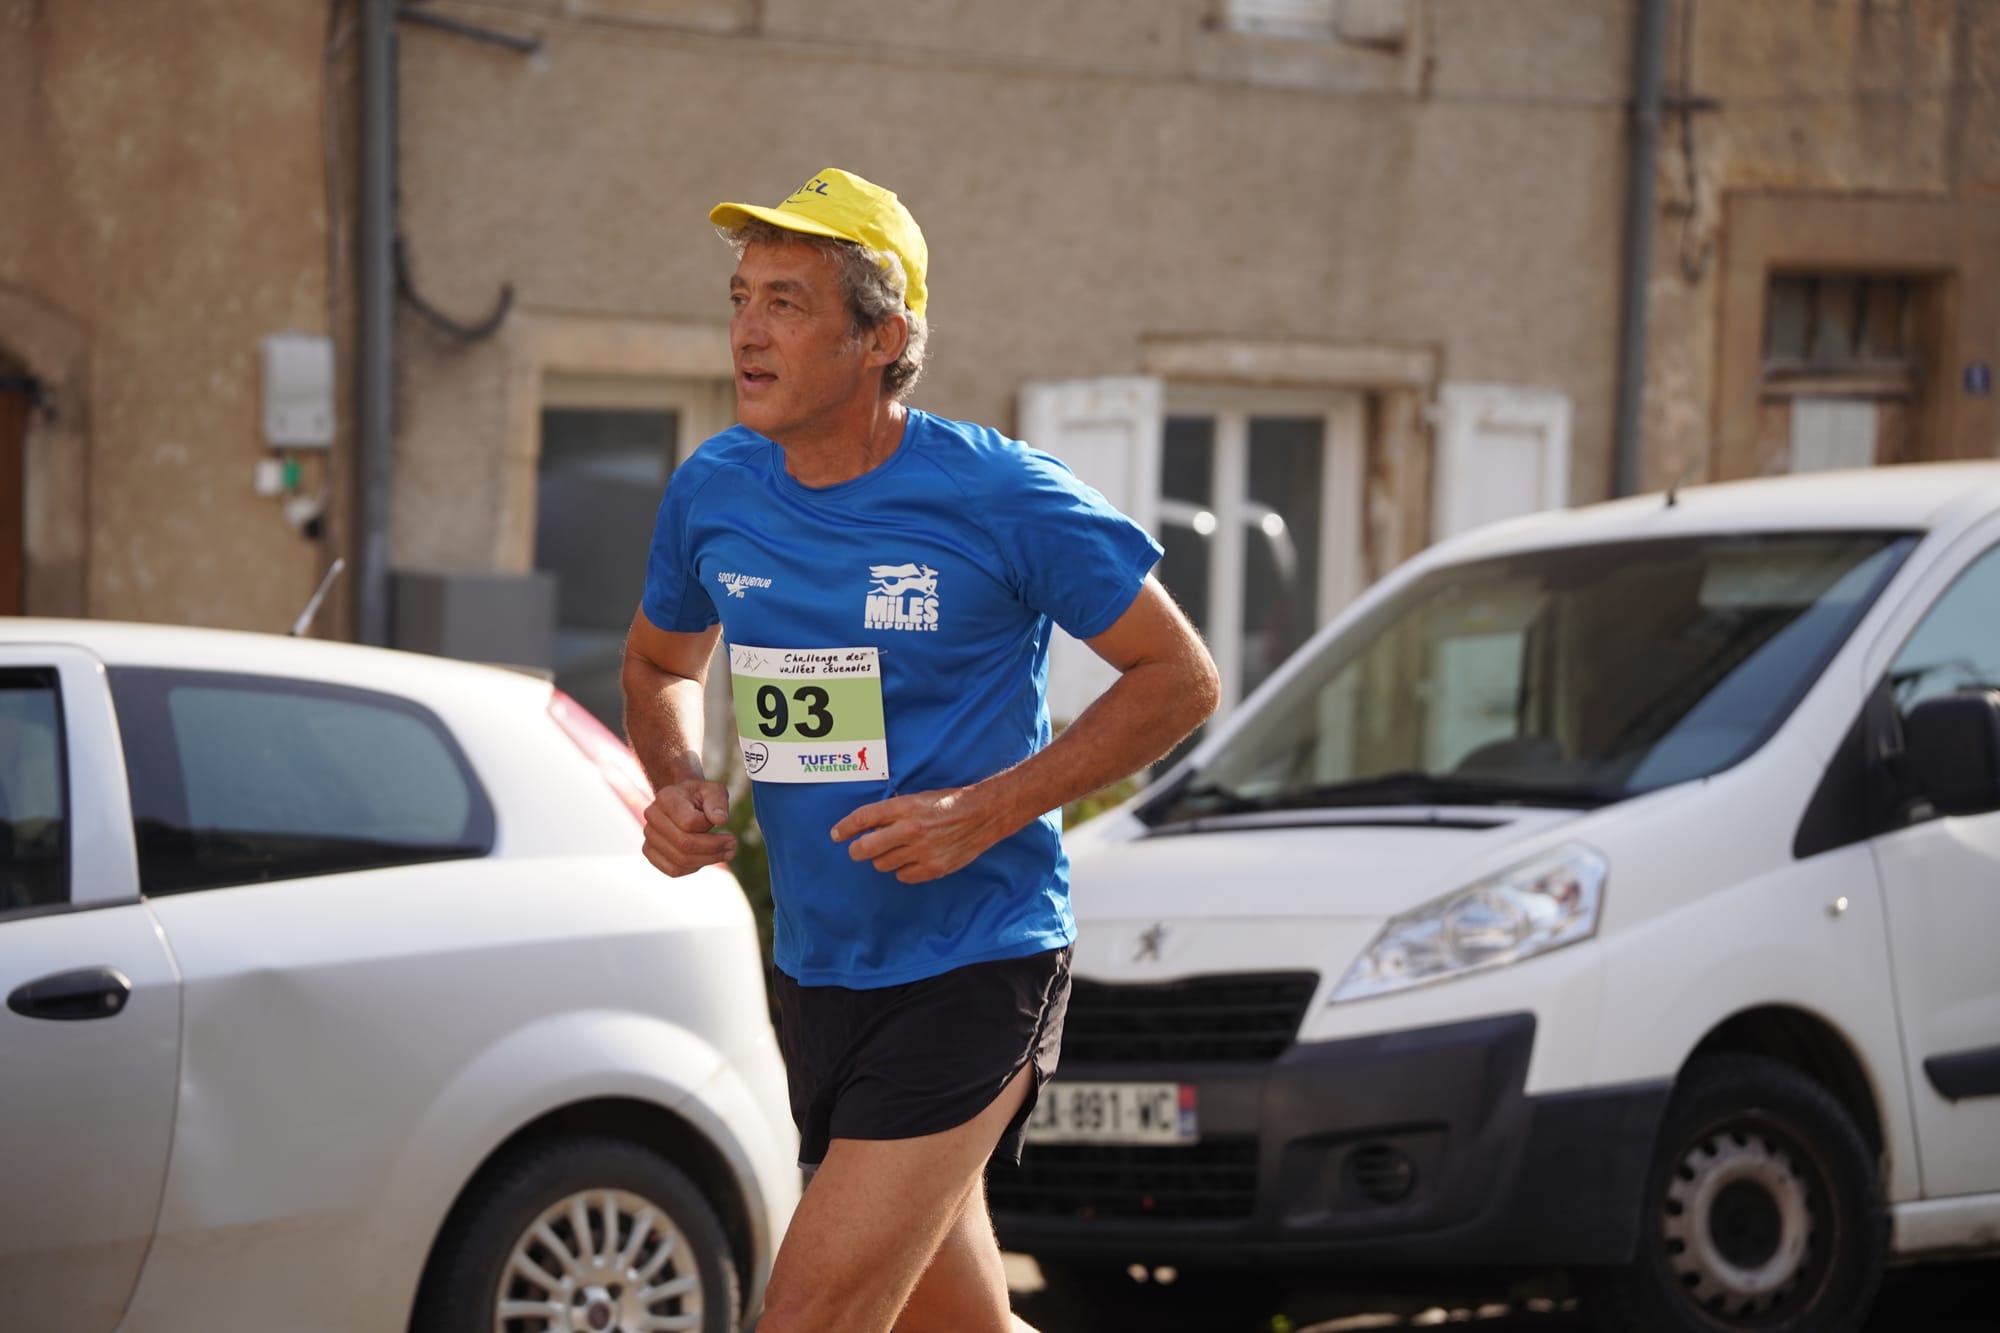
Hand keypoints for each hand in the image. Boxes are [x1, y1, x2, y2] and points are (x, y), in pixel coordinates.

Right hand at [641, 779, 735, 877]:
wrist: (682, 800)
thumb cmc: (700, 796)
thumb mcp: (713, 790)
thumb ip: (717, 802)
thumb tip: (721, 820)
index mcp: (666, 798)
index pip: (689, 823)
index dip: (709, 827)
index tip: (724, 823)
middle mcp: (652, 817)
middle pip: (684, 844)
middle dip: (714, 849)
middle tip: (732, 845)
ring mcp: (648, 836)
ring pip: (679, 861)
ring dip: (707, 860)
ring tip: (726, 853)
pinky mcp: (650, 852)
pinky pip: (673, 870)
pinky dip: (693, 868)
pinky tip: (705, 858)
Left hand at [831, 786, 1005, 883]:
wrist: (983, 815)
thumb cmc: (949, 803)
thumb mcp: (918, 798)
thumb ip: (893, 812)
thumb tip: (866, 826)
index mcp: (905, 807)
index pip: (864, 818)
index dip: (845, 827)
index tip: (836, 835)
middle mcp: (910, 829)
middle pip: (866, 848)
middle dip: (857, 850)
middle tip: (859, 850)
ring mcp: (922, 851)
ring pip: (883, 864)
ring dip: (884, 859)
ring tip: (898, 850)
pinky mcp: (933, 868)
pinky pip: (903, 876)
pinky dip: (904, 870)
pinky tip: (913, 860)